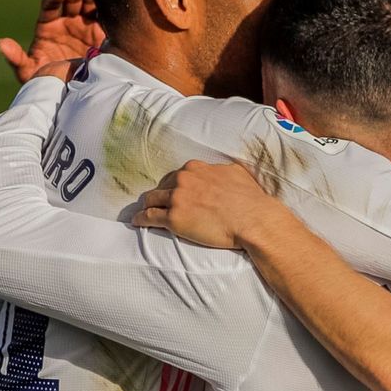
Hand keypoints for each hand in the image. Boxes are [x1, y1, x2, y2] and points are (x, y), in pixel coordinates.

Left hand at [0, 0, 105, 82]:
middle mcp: (67, 21)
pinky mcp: (103, 32)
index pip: (50, 6)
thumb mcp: (30, 73)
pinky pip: (106, 15)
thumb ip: (17, 58)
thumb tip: (2, 44)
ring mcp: (86, 24)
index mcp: (48, 25)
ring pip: (90, 2)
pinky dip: (110, 5)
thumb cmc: (48, 81)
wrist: (75, 91)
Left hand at [132, 160, 280, 248]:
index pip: (176, 175)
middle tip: (159, 203)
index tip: (174, 192)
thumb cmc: (249, 198)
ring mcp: (177, 199)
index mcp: (196, 168)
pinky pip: (149, 217)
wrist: (252, 219)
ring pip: (151, 200)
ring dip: (148, 205)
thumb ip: (219, 170)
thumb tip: (218, 170)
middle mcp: (183, 180)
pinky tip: (137, 221)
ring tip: (143, 212)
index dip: (174, 185)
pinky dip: (141, 219)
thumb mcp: (235, 173)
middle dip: (160, 194)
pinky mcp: (174, 219)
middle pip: (161, 186)